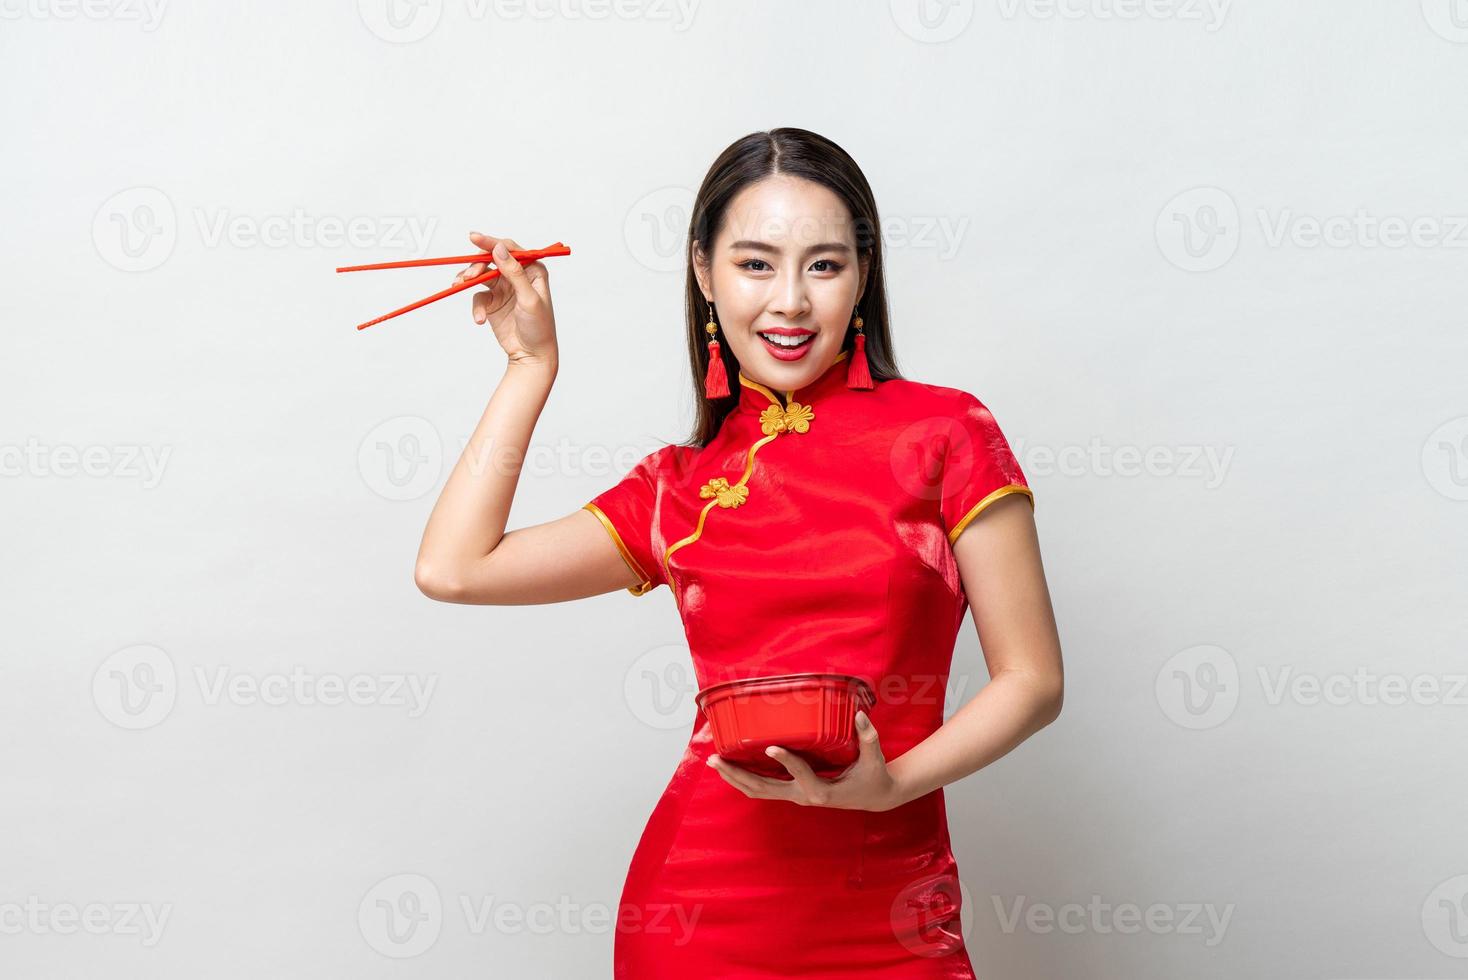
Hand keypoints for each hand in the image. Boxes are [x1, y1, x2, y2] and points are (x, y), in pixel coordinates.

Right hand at [453, 231, 557, 365]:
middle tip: (467, 276)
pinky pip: (478, 297)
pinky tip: (480, 319)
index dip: (491, 242)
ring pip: (481, 275)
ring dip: (469, 279)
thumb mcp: (529, 299)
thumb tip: (500, 249)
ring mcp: (504, 287)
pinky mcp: (493, 301)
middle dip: (477, 265)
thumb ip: (514, 273)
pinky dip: (476, 307)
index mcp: (532, 269)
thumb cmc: (539, 328)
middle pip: (491, 259)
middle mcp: (518, 275)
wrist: (531, 355)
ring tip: (459, 285)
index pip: (509, 249)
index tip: (474, 238)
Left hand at [706, 711, 903, 811]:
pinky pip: (763, 788)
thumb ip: (867, 737)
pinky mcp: (792, 792)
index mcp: (823, 790)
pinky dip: (744, 779)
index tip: (770, 746)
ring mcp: (795, 796)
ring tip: (715, 762)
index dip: (786, 761)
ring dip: (735, 778)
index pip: (801, 774)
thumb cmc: (874, 775)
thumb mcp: (874, 758)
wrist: (874, 797)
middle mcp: (804, 796)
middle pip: (764, 789)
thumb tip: (858, 715)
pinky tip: (731, 767)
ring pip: (759, 791)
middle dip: (739, 774)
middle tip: (717, 758)